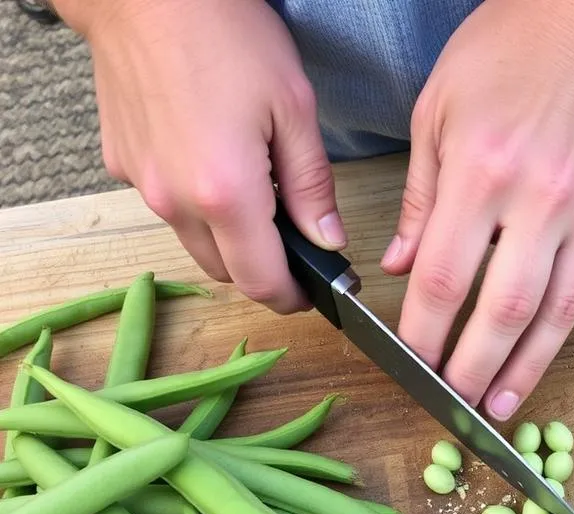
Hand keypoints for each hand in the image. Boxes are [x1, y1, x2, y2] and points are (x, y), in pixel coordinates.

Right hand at [59, 0, 345, 313]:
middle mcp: (177, 201)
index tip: (311, 293)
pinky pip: (168, 207)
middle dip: (262, 270)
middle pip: (226, 272)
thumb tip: (328, 238)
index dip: (292, 298)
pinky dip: (196, 204)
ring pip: (195, 244)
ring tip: (256, 193)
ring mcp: (144, 185)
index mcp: (227, 194)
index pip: (261, 282)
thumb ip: (312, 185)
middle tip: (293, 243)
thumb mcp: (293, 108)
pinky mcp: (123, 165)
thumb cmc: (224, 33)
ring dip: (228, 239)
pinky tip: (213, 162)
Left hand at [383, 0, 573, 420]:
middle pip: (501, 309)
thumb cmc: (506, 53)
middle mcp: (538, 198)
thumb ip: (422, 199)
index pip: (447, 276)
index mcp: (482, 169)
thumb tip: (403, 268)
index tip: (408, 361)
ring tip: (498, 407)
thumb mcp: (436, 112)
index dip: (424, 331)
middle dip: (471, 368)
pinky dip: (558, 333)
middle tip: (450, 403)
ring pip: (552, 313)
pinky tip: (537, 359)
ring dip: (523, 368)